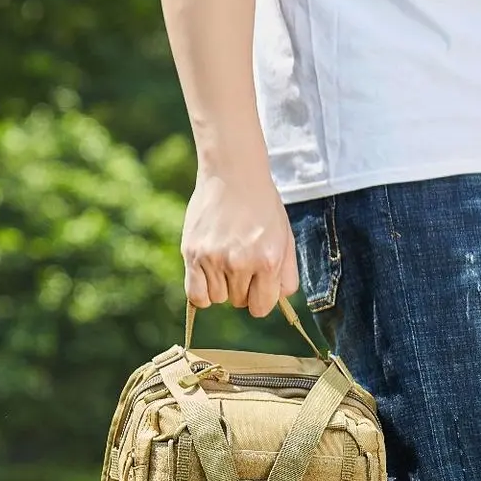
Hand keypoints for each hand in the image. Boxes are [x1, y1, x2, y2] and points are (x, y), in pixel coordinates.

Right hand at [181, 165, 298, 317]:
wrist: (233, 172)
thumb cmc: (262, 206)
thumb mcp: (285, 238)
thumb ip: (287, 274)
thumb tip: (279, 301)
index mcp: (268, 260)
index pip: (261, 307)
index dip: (260, 297)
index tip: (258, 283)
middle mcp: (240, 262)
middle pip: (239, 302)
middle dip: (242, 288)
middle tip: (241, 261)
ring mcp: (214, 258)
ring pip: (217, 299)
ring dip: (221, 286)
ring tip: (224, 261)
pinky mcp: (192, 253)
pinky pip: (195, 295)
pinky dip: (202, 292)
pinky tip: (207, 275)